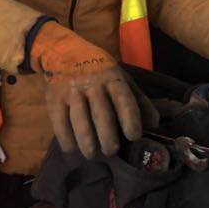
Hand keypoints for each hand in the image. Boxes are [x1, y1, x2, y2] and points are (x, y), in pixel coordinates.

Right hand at [31, 23, 145, 159]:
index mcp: (113, 78)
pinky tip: (72, 148)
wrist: (64, 52)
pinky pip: (59, 121)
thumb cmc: (99, 71)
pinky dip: (65, 137)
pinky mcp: (54, 98)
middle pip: (100, 112)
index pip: (123, 99)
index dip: (129, 118)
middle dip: (107, 135)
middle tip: (111, 151)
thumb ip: (138, 100)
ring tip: (92, 155)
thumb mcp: (121, 78)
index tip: (134, 136)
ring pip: (79, 119)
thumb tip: (154, 123)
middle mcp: (92, 83)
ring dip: (86, 140)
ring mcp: (71, 91)